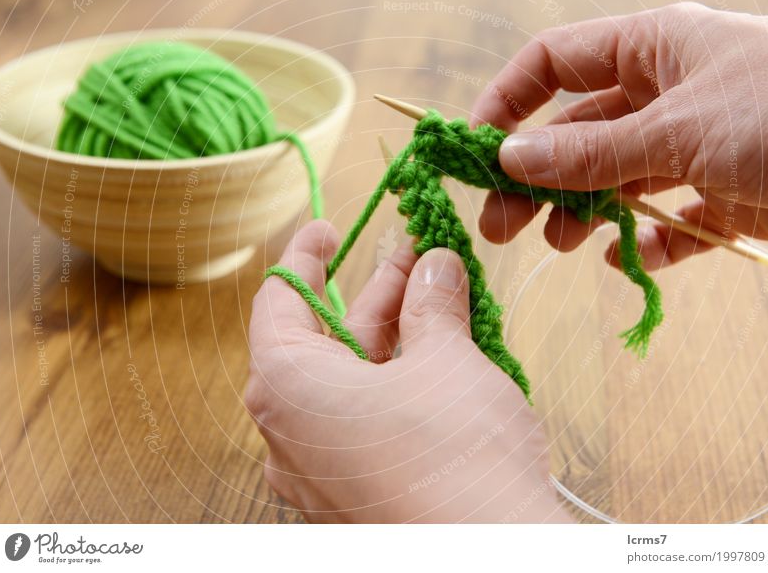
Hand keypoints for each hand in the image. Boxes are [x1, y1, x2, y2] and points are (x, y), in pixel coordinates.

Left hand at [245, 220, 570, 522]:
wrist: (488, 560)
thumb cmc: (453, 454)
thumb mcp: (445, 359)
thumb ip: (432, 304)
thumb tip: (436, 265)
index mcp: (285, 386)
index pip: (279, 299)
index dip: (305, 256)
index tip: (327, 228)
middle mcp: (288, 432)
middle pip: (323, 340)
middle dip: (372, 293)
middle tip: (414, 254)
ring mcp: (319, 471)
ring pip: (348, 383)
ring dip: (392, 336)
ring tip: (437, 295)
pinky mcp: (353, 496)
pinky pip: (363, 424)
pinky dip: (394, 384)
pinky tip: (439, 359)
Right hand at [473, 2, 767, 267]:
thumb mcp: (679, 128)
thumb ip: (589, 149)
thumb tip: (508, 157)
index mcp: (653, 50)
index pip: (553, 63)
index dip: (506, 102)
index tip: (474, 152)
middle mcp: (666, 95)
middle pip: (573, 133)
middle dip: (534, 178)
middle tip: (500, 228)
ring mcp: (693, 147)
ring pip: (613, 180)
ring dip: (582, 214)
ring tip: (566, 244)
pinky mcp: (723, 196)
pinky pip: (668, 221)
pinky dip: (647, 243)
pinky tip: (635, 260)